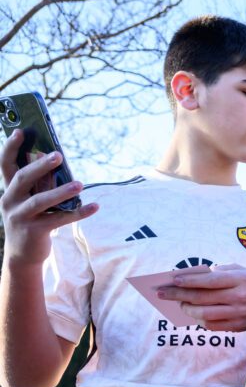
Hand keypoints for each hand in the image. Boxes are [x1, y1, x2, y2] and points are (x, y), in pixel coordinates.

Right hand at [0, 130, 97, 265]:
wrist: (22, 255)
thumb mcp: (29, 200)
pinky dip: (78, 212)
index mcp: (8, 190)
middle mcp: (10, 201)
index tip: (21, 131)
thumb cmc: (30, 220)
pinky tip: (95, 206)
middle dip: (40, 165)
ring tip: (80, 184)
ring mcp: (20, 217)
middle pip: (22, 178)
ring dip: (61, 191)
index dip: (11, 147)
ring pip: (40, 200)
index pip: (6, 165)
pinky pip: (59, 219)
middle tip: (58, 155)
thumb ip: (39, 184)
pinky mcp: (34, 231)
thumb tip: (57, 162)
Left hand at [156, 263, 245, 330]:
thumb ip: (219, 271)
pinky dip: (199, 320)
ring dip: (187, 309)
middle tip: (162, 293)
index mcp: (240, 279)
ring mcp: (238, 314)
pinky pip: (211, 325)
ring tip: (179, 304)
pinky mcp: (237, 327)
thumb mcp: (241, 271)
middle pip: (202, 297)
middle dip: (179, 295)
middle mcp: (238, 297)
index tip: (172, 280)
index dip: (189, 280)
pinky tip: (193, 314)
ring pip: (204, 314)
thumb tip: (191, 278)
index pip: (209, 281)